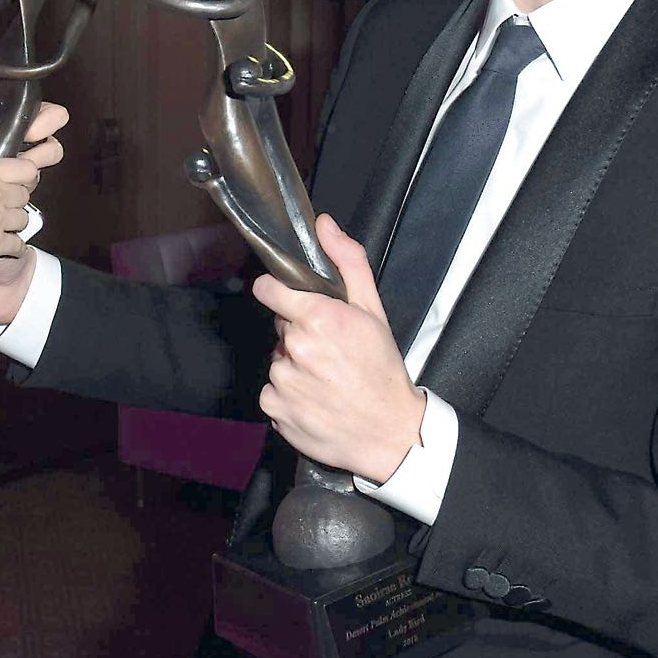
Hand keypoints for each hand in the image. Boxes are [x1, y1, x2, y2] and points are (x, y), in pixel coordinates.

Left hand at [250, 215, 425, 484]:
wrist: (389, 433)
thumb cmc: (383, 369)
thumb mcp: (373, 310)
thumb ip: (347, 262)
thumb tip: (323, 224)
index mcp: (317, 319)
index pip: (268, 290)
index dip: (279, 293)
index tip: (290, 300)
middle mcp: (295, 349)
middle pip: (280, 329)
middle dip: (299, 333)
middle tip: (330, 350)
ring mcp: (282, 382)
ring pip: (277, 361)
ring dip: (295, 366)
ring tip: (326, 378)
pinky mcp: (274, 409)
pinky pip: (273, 392)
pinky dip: (289, 395)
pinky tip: (316, 398)